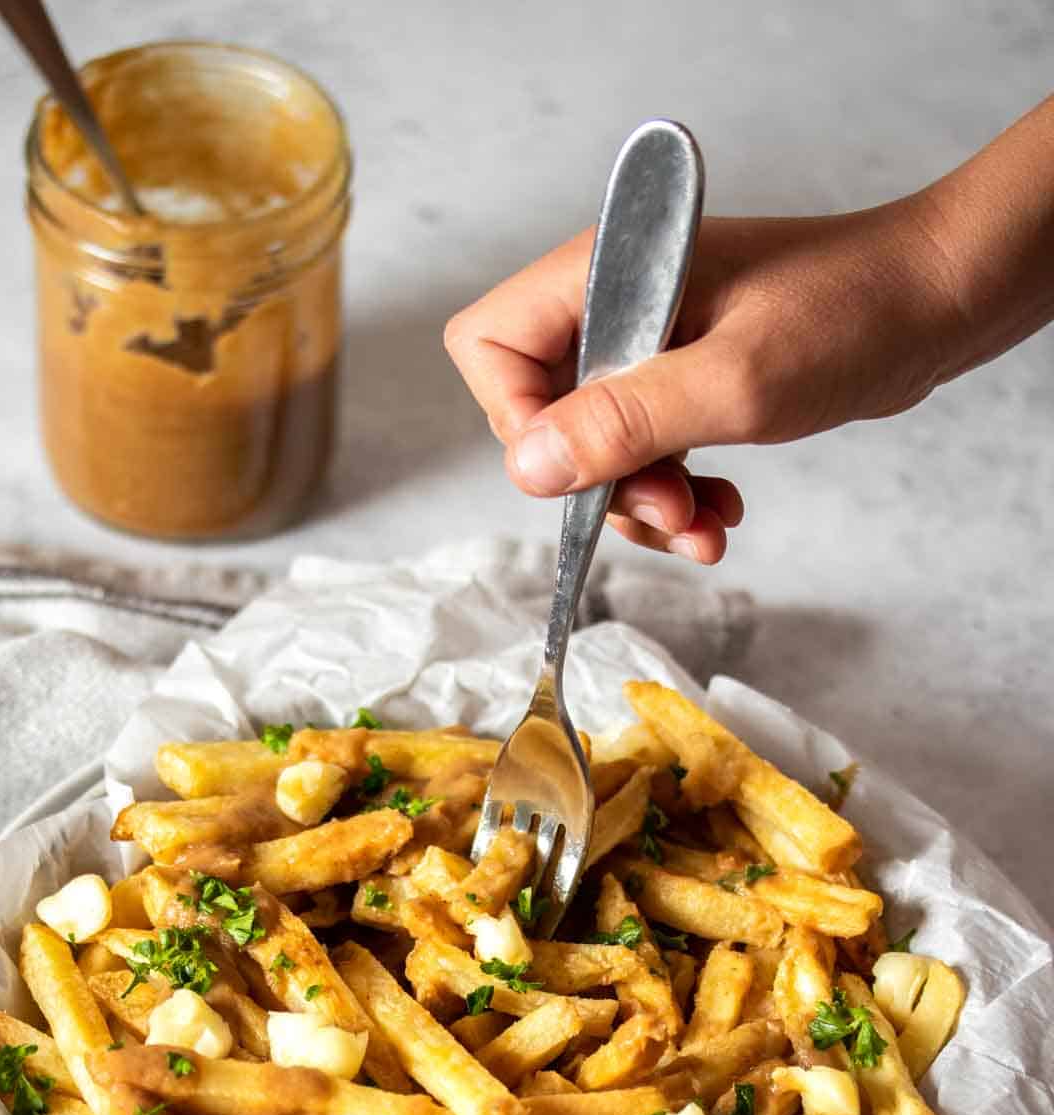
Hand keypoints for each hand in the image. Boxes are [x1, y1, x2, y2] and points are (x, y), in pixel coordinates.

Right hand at [444, 195, 960, 563]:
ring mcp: (648, 339)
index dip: (518, 424)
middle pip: (540, 410)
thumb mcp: (734, 383)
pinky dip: (675, 493)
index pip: (490, 348)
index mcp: (608, 272)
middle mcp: (615, 300)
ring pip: (595, 445)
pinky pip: (645, 450)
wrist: (938, 299)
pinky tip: (721, 512)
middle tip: (669, 510)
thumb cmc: (851, 315)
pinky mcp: (684, 373)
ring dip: (643, 503)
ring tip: (705, 527)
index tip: (582, 477)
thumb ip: (626, 423)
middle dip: (601, 481)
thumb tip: (527, 469)